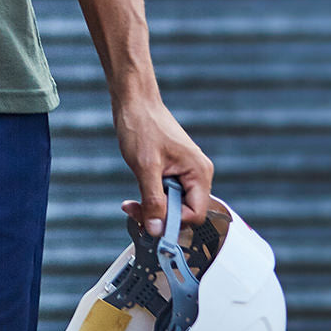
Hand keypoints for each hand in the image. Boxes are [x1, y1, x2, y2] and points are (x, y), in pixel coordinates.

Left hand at [113, 93, 213, 235]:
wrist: (134, 101)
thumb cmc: (142, 125)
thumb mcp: (145, 166)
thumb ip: (152, 200)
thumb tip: (156, 229)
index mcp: (199, 172)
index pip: (194, 214)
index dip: (172, 222)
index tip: (149, 221)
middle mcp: (197, 174)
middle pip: (184, 213)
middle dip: (159, 216)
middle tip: (135, 210)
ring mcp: (185, 172)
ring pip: (173, 205)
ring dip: (152, 208)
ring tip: (131, 203)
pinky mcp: (173, 170)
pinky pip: (166, 195)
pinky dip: (151, 199)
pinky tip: (136, 195)